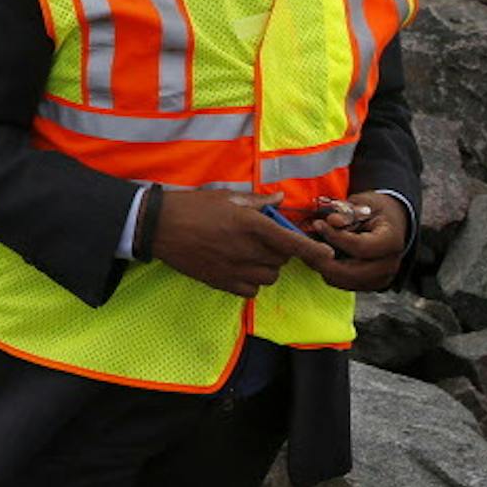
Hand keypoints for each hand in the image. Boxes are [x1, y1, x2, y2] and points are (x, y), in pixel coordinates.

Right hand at [152, 190, 336, 297]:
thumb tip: (280, 199)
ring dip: (268, 266)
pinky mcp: (222, 282)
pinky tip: (239, 266)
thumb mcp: (226, 197)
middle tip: (265, 238)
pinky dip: (252, 280)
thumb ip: (257, 201)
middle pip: (282, 259)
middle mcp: (247, 249)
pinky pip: (252, 289)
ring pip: (269, 276)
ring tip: (251, 253)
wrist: (159, 227)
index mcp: (251, 225)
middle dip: (281, 250)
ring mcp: (235, 269)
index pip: (292, 243)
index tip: (327, 254)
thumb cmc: (192, 206)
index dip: (314, 251)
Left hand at [307, 191, 410, 291]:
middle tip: (302, 241)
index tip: (318, 224)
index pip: (360, 247)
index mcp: (391, 242)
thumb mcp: (365, 202)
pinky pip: (340, 282)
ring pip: (341, 279)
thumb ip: (349, 212)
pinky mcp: (366, 285)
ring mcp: (378, 279)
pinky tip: (317, 254)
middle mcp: (388, 265)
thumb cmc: (375, 211)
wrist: (389, 224)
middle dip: (321, 257)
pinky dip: (326, 270)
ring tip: (307, 246)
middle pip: (348, 271)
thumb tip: (332, 221)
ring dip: (320, 264)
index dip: (335, 237)